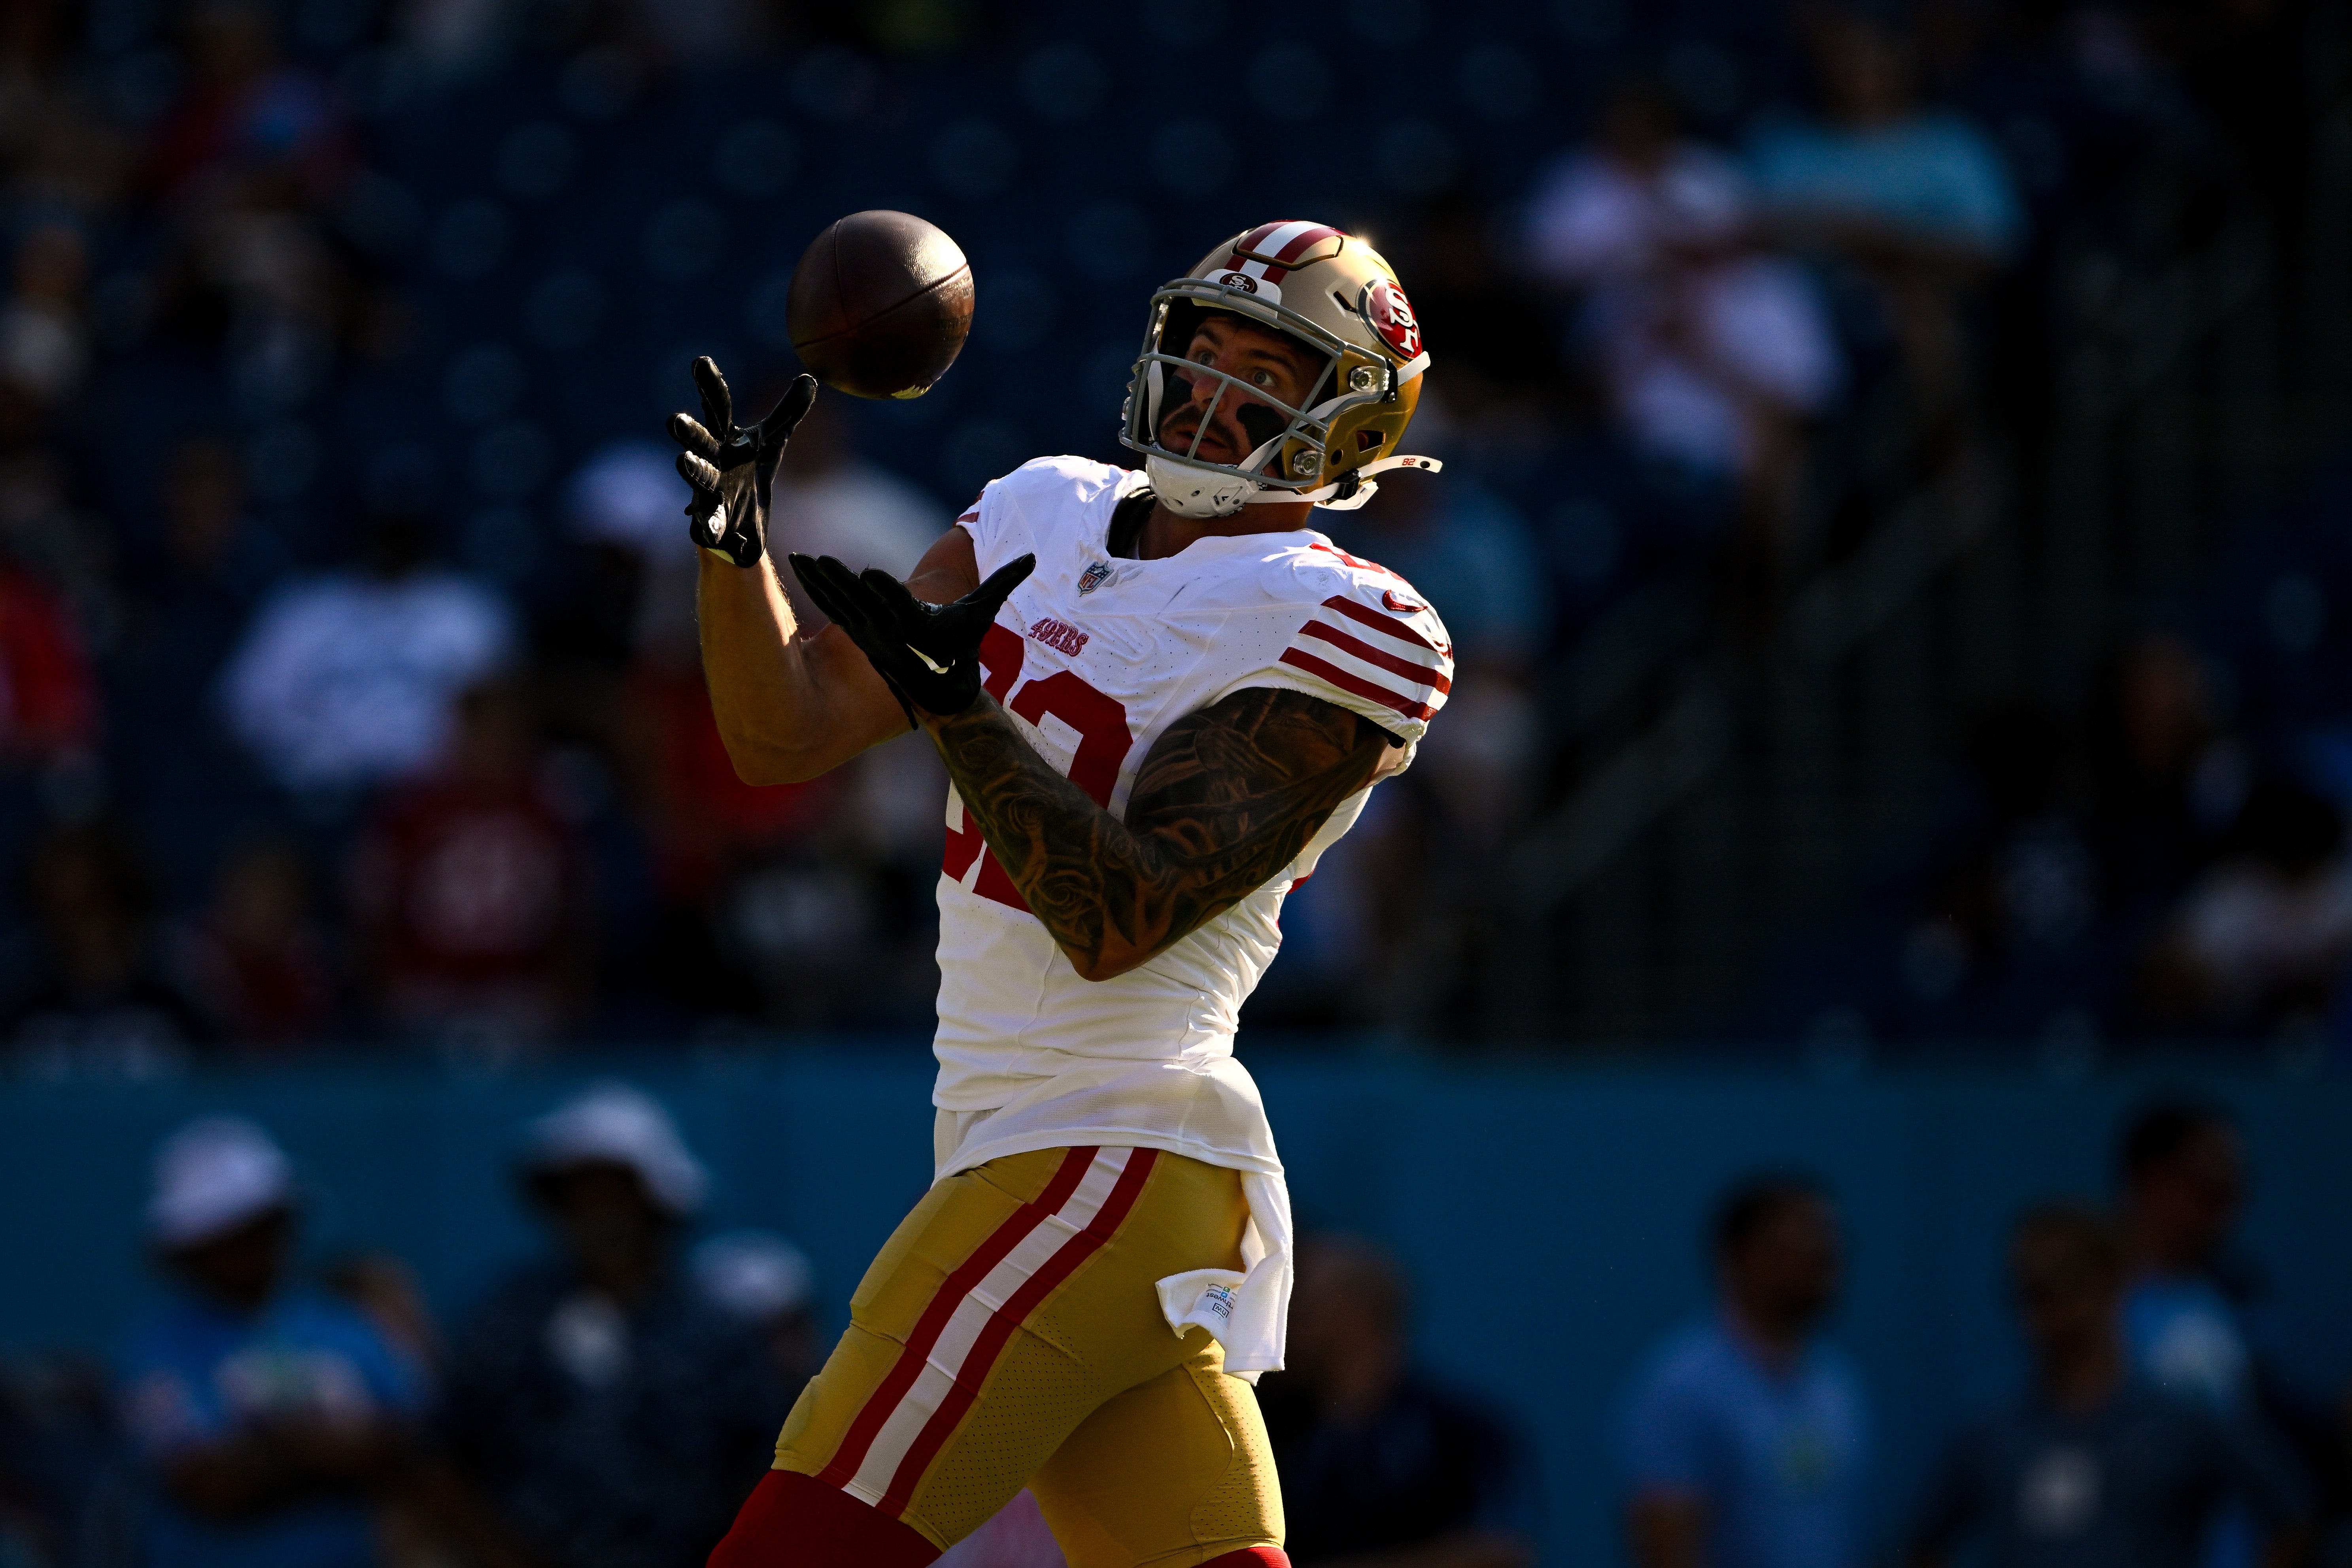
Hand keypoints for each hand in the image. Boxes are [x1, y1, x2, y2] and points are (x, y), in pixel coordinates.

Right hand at [669, 357, 816, 567]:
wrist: (741, 522)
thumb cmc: (749, 472)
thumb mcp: (772, 441)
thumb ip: (787, 412)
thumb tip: (809, 378)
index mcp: (724, 436)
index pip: (717, 405)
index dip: (710, 385)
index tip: (700, 361)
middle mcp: (711, 458)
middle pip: (699, 440)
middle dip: (689, 430)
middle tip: (675, 419)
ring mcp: (709, 489)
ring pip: (699, 477)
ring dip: (693, 469)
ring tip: (683, 461)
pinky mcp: (713, 519)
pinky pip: (709, 521)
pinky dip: (709, 524)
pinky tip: (707, 530)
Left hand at [787, 551, 1034, 716]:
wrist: (936, 690)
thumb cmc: (960, 649)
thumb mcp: (980, 617)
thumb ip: (1001, 585)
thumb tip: (1032, 557)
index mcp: (916, 626)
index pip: (899, 606)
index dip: (884, 591)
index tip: (869, 574)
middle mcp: (888, 630)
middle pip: (861, 602)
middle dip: (840, 582)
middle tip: (820, 561)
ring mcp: (867, 631)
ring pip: (841, 602)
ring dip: (820, 581)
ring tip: (801, 557)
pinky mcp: (853, 629)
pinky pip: (832, 604)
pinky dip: (815, 586)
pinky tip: (800, 564)